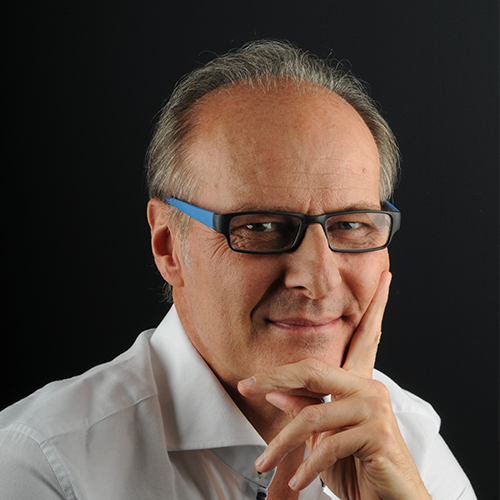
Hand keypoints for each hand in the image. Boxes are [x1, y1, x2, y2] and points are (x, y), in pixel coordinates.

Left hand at [238, 271, 430, 499]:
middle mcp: (369, 388)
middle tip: (246, 386)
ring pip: (312, 416)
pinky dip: (306, 467)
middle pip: (313, 370)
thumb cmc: (358, 469)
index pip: (364, 336)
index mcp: (360, 383)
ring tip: (263, 462)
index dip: (376, 308)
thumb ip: (306, 410)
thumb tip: (277, 391)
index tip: (384, 282)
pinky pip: (327, 446)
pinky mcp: (377, 434)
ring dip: (282, 443)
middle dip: (275, 377)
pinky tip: (297, 480)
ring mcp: (375, 409)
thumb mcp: (324, 438)